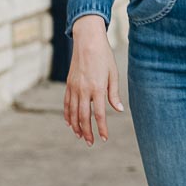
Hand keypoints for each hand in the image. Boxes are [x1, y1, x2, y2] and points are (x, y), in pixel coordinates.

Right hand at [63, 15, 122, 145]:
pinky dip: (67, 115)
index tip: (104, 138)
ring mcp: (74, 88)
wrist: (88, 42)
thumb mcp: (113, 74)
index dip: (102, 128)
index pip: (98, 114)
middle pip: (84, 117)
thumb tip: (119, 110)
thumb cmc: (104, 57)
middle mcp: (83, 90)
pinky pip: (67, 104)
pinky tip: (70, 123)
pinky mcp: (69, 85)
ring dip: (76, 127)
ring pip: (73, 113)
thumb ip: (114, 94)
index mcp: (97, 88)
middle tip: (90, 143)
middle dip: (87, 132)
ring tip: (80, 136)